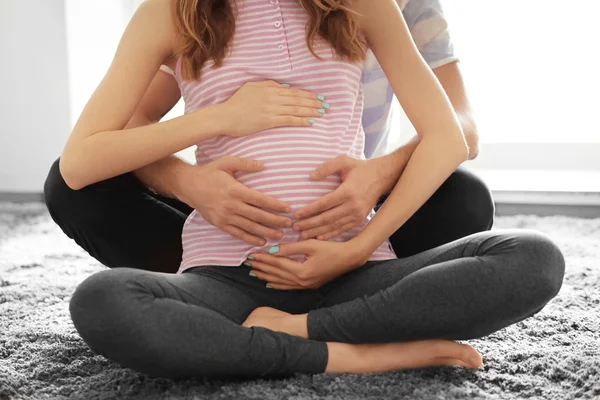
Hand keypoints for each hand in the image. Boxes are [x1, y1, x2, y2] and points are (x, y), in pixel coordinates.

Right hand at [177, 156, 292, 245]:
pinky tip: (261, 242)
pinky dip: (250, 239)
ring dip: (266, 232)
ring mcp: (225, 216)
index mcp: (235, 190)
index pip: (260, 200)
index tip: (288, 209)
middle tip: (289, 224)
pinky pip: (237, 234)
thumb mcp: (226, 162)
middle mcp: (231, 205)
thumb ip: (245, 163)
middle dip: (275, 221)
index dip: (275, 205)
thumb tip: (263, 165)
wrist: (188, 186)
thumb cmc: (210, 172)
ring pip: (250, 227)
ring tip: (280, 236)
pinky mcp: (220, 224)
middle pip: (258, 216)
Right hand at [221, 81, 325, 136]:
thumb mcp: (251, 87)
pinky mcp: (268, 120)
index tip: (318, 97)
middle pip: (297, 99)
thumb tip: (285, 87)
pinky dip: (301, 120)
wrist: (225, 116)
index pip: (293, 91)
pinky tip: (310, 122)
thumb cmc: (236, 103)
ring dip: (311, 111)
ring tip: (321, 113)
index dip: (307, 94)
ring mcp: (271, 109)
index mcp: (269, 88)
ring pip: (296, 109)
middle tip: (326, 105)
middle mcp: (272, 97)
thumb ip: (268, 85)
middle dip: (313, 102)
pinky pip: (289, 120)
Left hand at [246, 240, 365, 289]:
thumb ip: (290, 248)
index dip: (263, 258)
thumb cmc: (332, 248)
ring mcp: (306, 285)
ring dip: (266, 277)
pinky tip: (269, 283)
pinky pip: (289, 287)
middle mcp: (302, 281)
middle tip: (246, 263)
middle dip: (261, 268)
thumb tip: (272, 250)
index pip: (277, 263)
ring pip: (281, 282)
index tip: (251, 254)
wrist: (350, 259)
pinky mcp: (310, 286)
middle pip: (276, 274)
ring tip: (253, 273)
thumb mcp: (310, 244)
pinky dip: (277, 285)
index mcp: (302, 271)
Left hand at [293, 155, 397, 239]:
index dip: (309, 210)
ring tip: (303, 235)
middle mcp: (352, 206)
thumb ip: (327, 167)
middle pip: (326, 218)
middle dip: (309, 224)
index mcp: (347, 192)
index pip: (324, 204)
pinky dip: (330, 234)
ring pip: (333, 226)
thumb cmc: (360, 168)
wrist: (382, 177)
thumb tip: (311, 176)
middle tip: (295, 227)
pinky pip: (342, 229)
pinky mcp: (359, 219)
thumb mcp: (344, 161)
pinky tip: (319, 237)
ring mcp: (357, 215)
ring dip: (317, 231)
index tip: (297, 215)